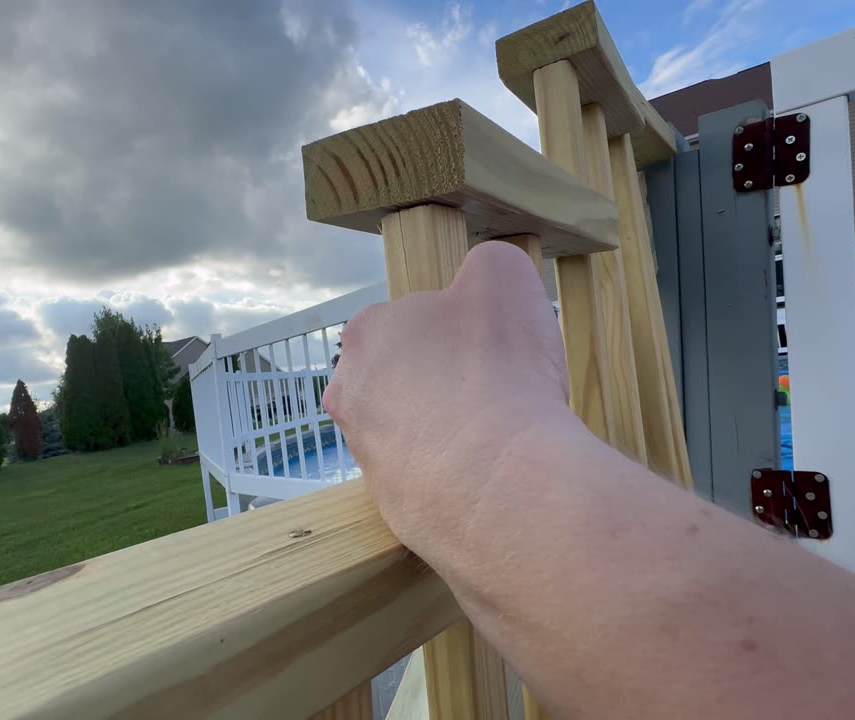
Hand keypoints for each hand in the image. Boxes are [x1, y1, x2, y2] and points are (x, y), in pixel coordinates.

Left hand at [323, 241, 572, 560]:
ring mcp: (368, 457)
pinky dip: (456, 480)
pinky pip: (429, 484)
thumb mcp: (504, 277)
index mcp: (367, 334)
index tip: (487, 350)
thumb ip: (488, 267)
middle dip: (442, 386)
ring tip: (498, 439)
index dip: (455, 333)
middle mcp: (350, 395)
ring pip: (412, 434)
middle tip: (494, 394)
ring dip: (449, 434)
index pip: (408, 322)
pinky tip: (491, 478)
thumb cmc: (499, 368)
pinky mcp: (393, 508)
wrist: (502, 481)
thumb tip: (484, 279)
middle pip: (402, 381)